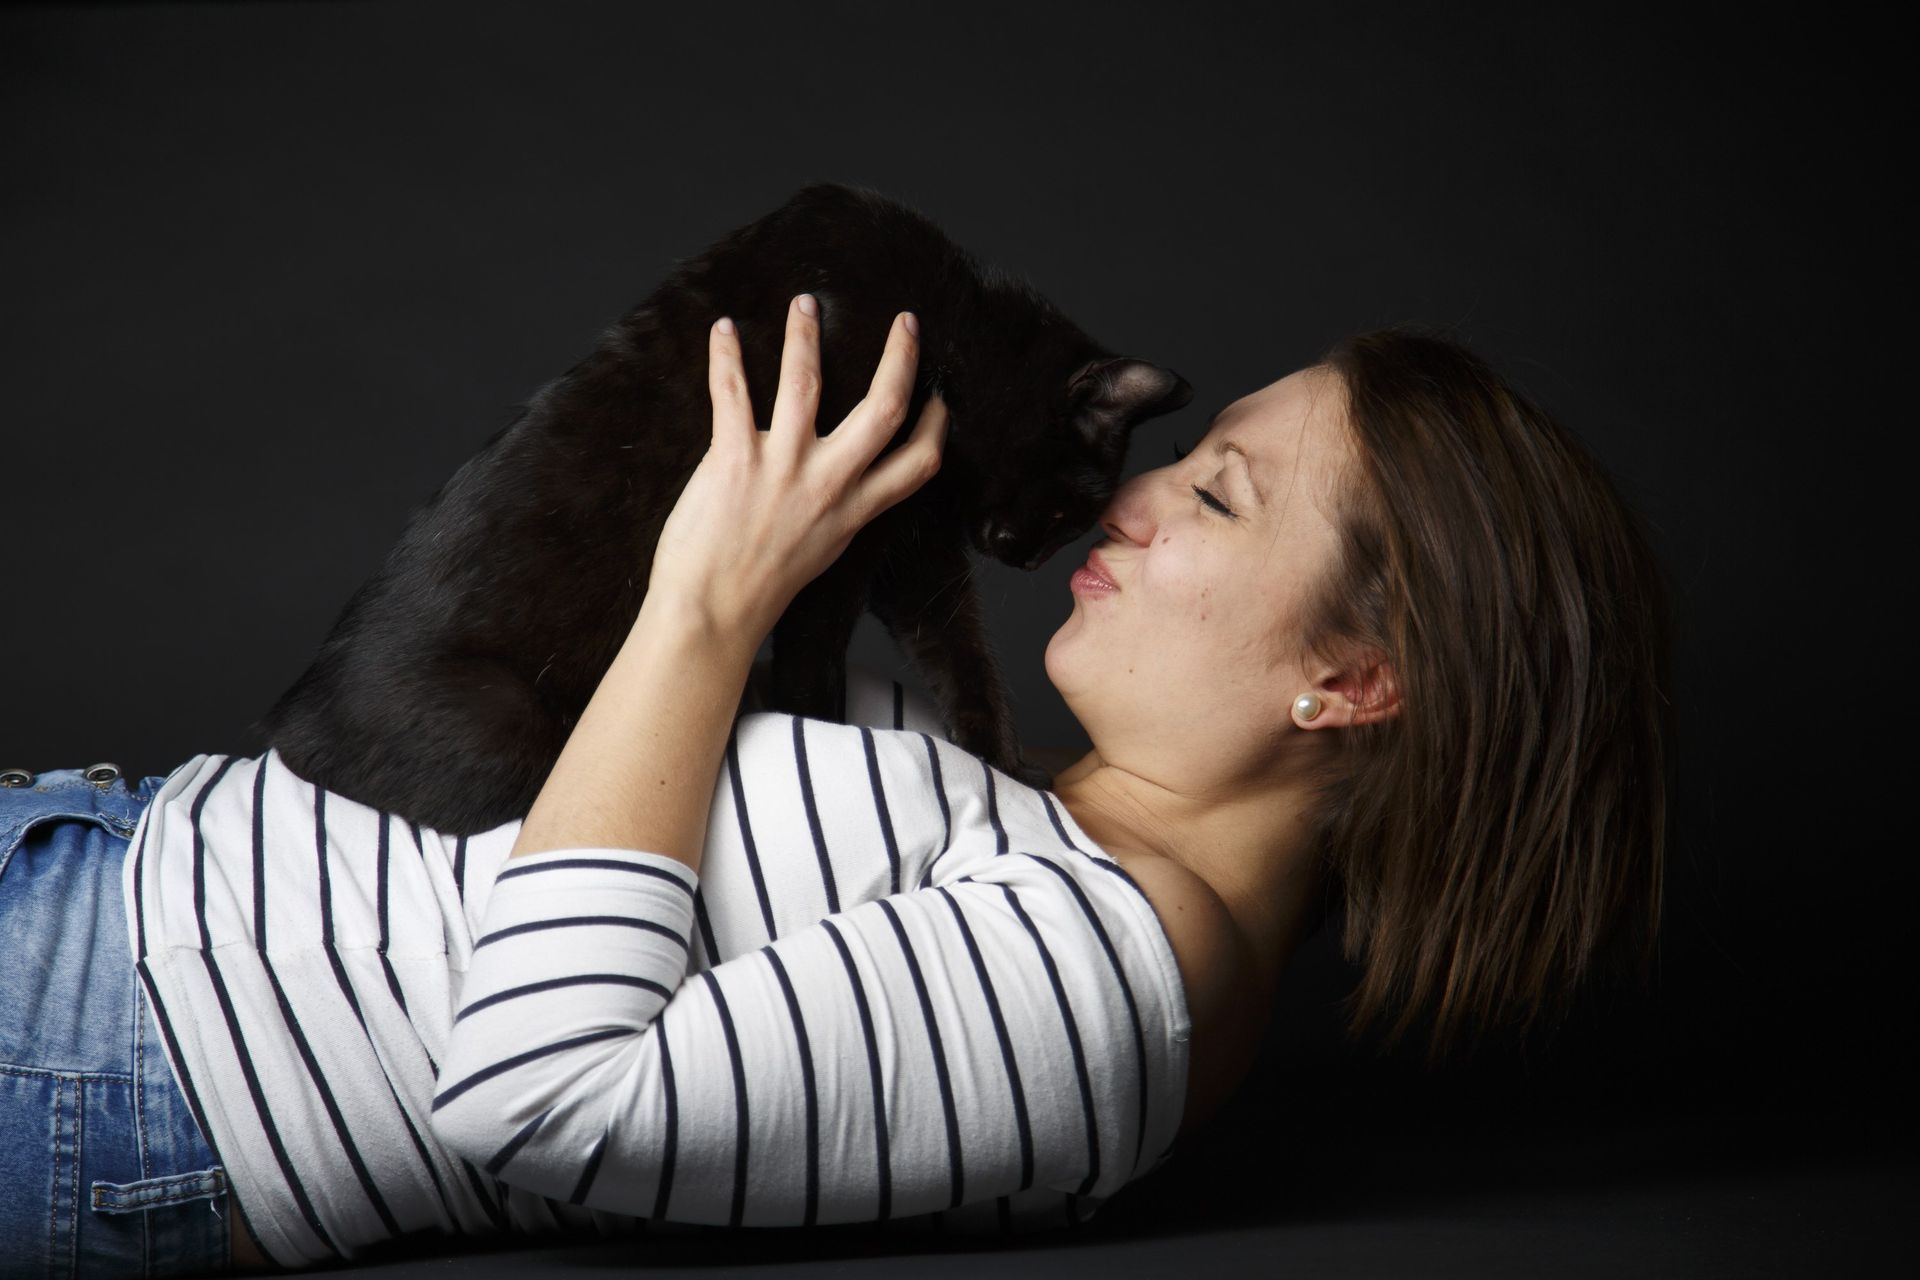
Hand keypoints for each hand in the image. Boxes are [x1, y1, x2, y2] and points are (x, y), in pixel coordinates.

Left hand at [648, 294, 948, 642]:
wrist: (711, 615)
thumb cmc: (759, 591)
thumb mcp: (821, 553)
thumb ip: (838, 512)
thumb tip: (845, 484)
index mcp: (852, 510)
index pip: (917, 462)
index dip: (936, 425)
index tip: (938, 397)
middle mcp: (827, 484)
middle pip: (883, 409)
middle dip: (900, 358)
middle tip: (905, 322)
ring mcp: (782, 468)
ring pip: (806, 384)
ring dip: (806, 336)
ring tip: (806, 304)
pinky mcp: (734, 459)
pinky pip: (732, 392)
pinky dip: (726, 354)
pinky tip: (723, 328)